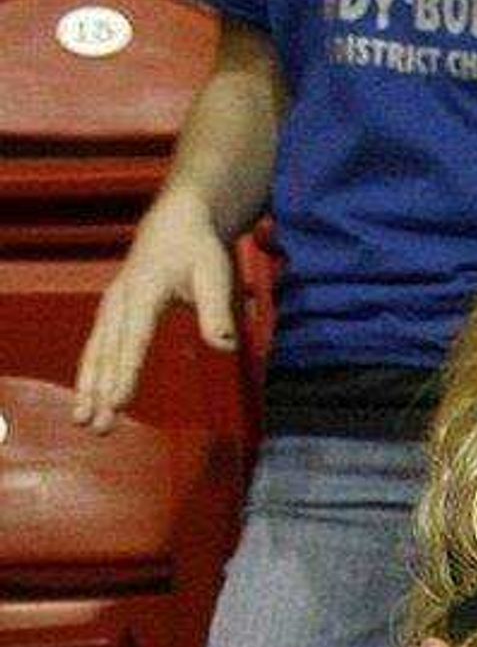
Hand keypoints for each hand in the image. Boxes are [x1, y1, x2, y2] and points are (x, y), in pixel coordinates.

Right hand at [75, 192, 236, 429]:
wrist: (178, 222)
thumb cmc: (199, 250)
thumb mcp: (215, 274)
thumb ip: (217, 311)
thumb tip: (224, 345)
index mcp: (143, 294)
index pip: (133, 342)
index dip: (124, 374)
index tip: (117, 402)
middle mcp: (120, 301)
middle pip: (107, 353)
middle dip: (99, 391)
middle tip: (94, 424)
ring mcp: (112, 305)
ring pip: (96, 351)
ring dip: (88, 386)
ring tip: (83, 419)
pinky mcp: (113, 310)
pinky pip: (97, 345)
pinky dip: (90, 371)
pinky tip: (87, 395)